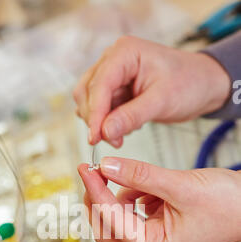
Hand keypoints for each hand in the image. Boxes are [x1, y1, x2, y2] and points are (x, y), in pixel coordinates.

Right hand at [74, 36, 230, 146]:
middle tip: (113, 140)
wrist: (202, 85)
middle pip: (87, 93)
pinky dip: (107, 123)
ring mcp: (112, 75)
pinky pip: (100, 109)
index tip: (95, 138)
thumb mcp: (161, 101)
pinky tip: (124, 128)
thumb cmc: (189, 83)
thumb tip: (104, 132)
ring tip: (121, 135)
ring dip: (100, 123)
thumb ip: (131, 116)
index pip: (99, 85)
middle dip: (96, 119)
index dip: (94, 113)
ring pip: (89, 102)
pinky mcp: (115, 90)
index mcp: (124, 53)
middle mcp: (113, 60)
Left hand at [78, 157, 240, 241]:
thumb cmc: (230, 205)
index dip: (96, 193)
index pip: (113, 222)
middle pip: (109, 228)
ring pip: (121, 217)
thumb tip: (107, 167)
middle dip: (99, 199)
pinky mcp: (162, 224)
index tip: (86, 170)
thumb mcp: (181, 185)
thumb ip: (141, 175)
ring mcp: (158, 236)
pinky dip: (136, 193)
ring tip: (137, 176)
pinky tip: (147, 183)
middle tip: (94, 172)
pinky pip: (136, 209)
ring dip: (120, 194)